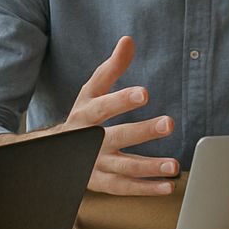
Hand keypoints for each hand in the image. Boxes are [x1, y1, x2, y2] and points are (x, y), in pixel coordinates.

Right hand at [0, 36, 179, 194]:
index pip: (104, 106)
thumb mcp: (91, 90)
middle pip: (116, 137)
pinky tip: (168, 186)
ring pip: (122, 167)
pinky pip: (124, 188)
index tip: (145, 93)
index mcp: (85, 114)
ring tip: (175, 165)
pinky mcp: (100, 183)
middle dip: (142, 131)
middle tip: (169, 123)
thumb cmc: (82, 115)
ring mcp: (93, 164)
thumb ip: (112, 67)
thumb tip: (128, 40)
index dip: (122, 99)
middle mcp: (88, 140)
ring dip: (149, 167)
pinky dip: (145, 189)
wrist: (53, 151)